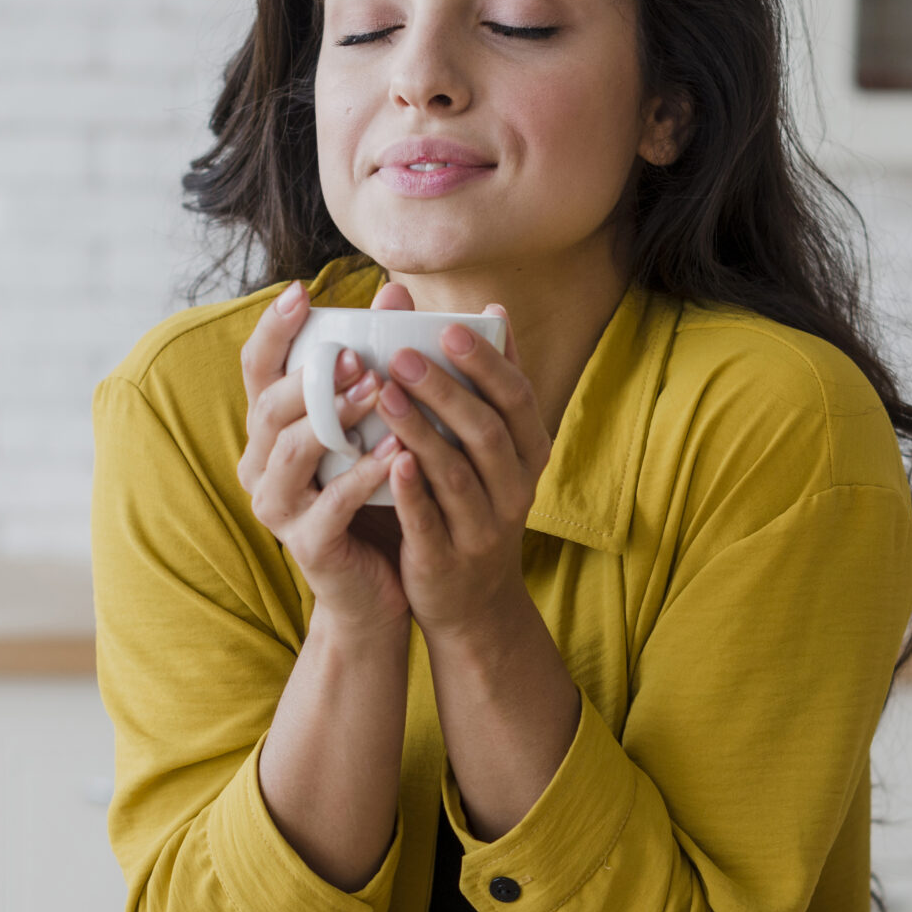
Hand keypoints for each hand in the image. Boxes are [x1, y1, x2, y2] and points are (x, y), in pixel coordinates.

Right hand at [236, 277, 410, 641]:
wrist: (381, 589)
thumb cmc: (377, 497)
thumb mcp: (375, 425)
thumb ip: (378, 363)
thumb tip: (397, 292)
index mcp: (271, 430)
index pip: (257, 370)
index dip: (272, 330)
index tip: (301, 293)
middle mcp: (261, 466)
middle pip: (268, 408)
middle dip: (312, 377)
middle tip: (356, 354)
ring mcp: (278, 508)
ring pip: (293, 453)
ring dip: (335, 419)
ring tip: (378, 391)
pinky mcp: (307, 545)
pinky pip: (331, 504)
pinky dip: (365, 476)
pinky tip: (398, 453)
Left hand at [373, 305, 552, 635]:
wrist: (471, 603)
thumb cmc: (471, 504)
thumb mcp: (493, 450)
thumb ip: (485, 385)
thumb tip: (489, 308)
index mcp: (529, 455)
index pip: (518, 399)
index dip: (486, 362)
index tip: (449, 325)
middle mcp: (515, 490)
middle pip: (487, 432)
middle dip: (446, 390)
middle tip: (403, 353)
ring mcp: (483, 530)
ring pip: (456, 474)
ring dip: (421, 431)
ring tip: (383, 393)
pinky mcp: (446, 562)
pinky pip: (430, 522)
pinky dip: (411, 491)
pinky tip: (388, 459)